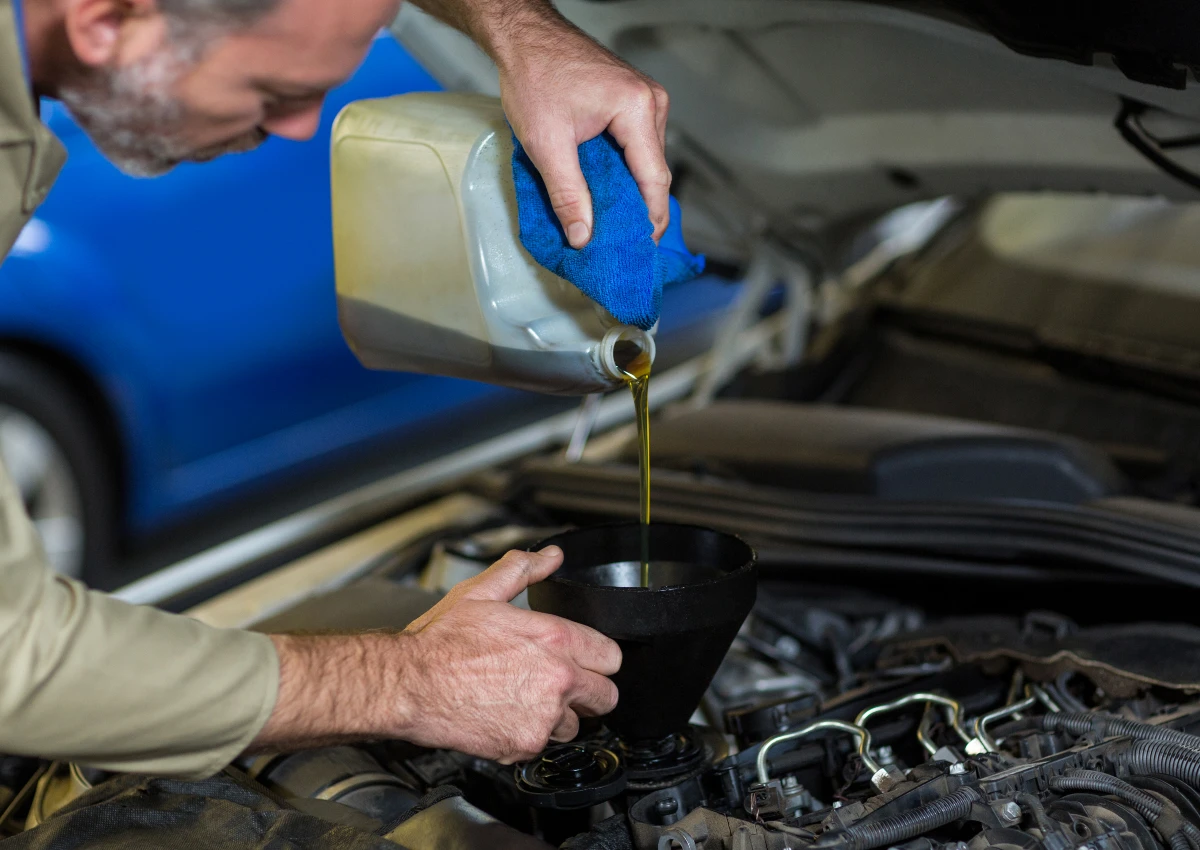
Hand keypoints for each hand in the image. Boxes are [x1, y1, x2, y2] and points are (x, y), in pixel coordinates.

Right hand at [254, 547, 620, 764]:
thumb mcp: (481, 593)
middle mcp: (557, 679)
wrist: (409, 686)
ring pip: (576, 725)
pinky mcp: (525, 745)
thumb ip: (523, 571)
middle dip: (588, 691)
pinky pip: (544, 745)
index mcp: (554, 639)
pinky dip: (530, 735)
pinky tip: (507, 716)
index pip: (612, 657)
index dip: (597, 657)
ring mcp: (543, 717)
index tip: (585, 660)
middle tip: (562, 685)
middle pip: (606, 696)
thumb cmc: (440, 643)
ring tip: (526, 700)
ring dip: (559, 716)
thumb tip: (550, 556)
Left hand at [493, 11, 670, 247]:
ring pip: (645, 161)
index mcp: (638, 109)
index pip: (655, 179)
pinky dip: (622, 171)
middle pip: (653, 172)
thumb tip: (583, 237)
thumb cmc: (534, 75)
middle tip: (620, 243)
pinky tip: (605, 192)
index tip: (639, 250)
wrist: (523, 35)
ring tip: (609, 223)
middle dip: (638, 210)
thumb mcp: (546, 143)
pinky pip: (636, 146)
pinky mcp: (632, 101)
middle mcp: (651, 103)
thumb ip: (567, 194)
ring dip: (629, 191)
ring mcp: (645, 100)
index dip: (649, 220)